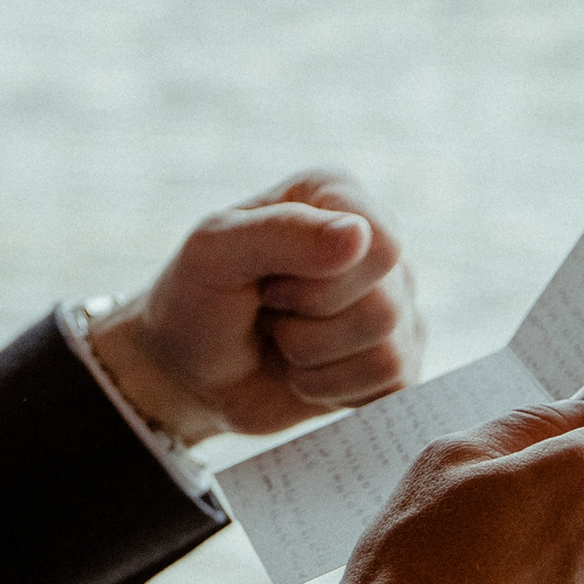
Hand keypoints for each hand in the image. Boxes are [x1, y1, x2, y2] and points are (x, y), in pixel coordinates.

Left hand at [87, 169, 420, 444]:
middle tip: (270, 309)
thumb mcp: (213, 252)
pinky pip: (391, 386)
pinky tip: (302, 369)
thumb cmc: (198, 297)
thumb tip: (359, 236)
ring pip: (385, 353)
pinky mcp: (395, 360)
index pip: (380, 245)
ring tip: (281, 339)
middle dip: (307, 325)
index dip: (318, 282)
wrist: (188, 368)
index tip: (266, 280)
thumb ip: (282, 233)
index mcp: (337, 194)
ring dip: (311, 360)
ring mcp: (395, 303)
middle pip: (384, 306)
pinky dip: (329, 390)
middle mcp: (377, 241)